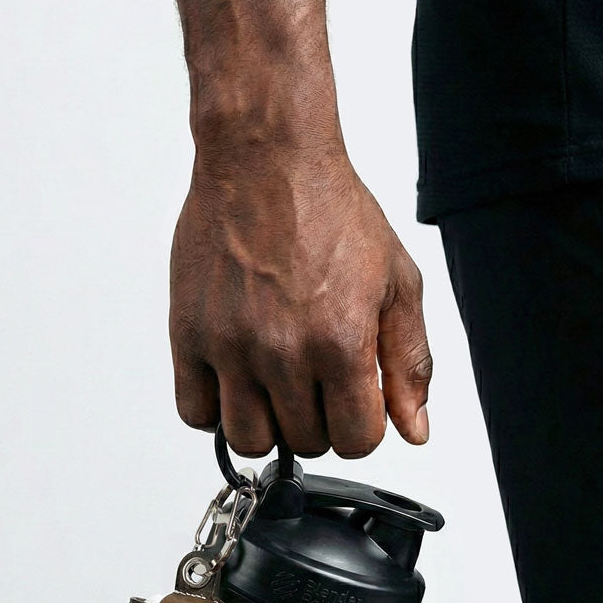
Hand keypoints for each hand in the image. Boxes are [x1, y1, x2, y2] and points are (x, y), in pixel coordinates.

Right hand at [169, 145, 431, 458]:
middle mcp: (283, 350)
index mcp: (341, 341)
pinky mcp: (188, 335)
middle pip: (305, 443)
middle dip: (319, 422)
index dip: (361, 428)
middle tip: (317, 383)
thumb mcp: (397, 284)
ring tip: (276, 388)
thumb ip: (410, 364)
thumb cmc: (331, 211)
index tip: (353, 404)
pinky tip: (236, 381)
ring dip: (269, 426)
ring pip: (249, 440)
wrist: (266, 159)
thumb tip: (414, 430)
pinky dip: (216, 410)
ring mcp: (231, 346)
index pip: (356, 442)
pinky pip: (195, 413)